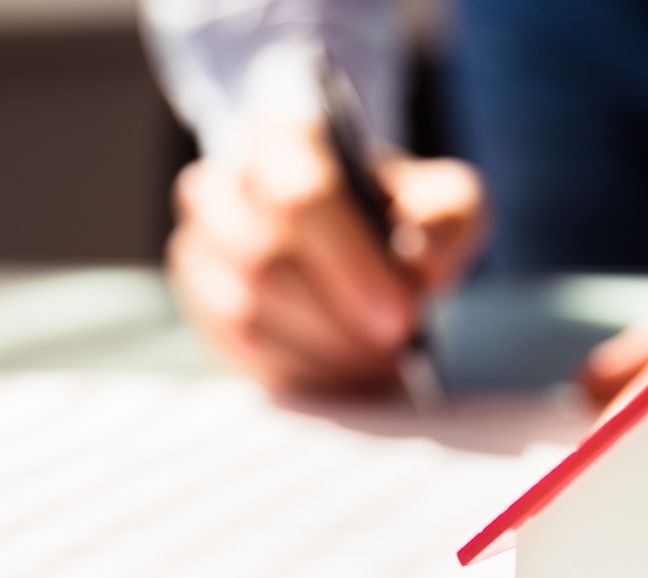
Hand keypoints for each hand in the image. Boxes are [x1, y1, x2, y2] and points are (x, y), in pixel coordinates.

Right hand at [167, 118, 487, 394]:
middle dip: (340, 318)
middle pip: (267, 263)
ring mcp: (200, 246)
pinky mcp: (198, 302)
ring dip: (321, 348)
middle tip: (394, 345)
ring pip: (246, 311)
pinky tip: (341, 370)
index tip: (401, 315)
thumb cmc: (396, 217)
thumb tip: (422, 263)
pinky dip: (297, 369)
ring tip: (377, 360)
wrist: (351, 243)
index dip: (351, 263)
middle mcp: (224, 184)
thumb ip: (449, 216)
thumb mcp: (444, 200)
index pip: (301, 196)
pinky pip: (238, 348)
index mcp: (282, 136)